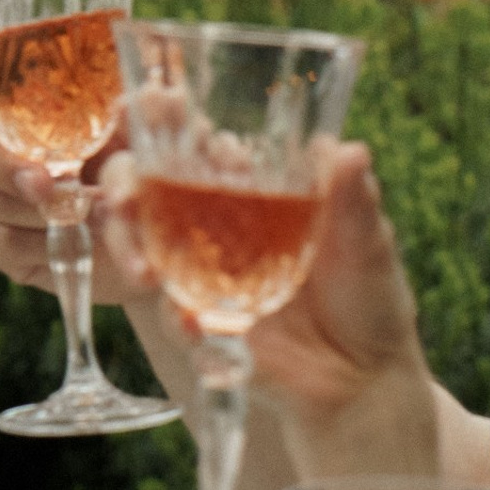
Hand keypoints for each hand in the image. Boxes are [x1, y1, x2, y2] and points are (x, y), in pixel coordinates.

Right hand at [0, 44, 142, 304]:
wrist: (158, 250)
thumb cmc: (150, 179)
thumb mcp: (157, 141)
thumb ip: (148, 117)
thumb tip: (141, 99)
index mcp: (39, 108)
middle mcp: (9, 147)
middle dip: (8, 165)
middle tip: (48, 185)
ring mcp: (0, 196)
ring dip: (41, 213)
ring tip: (95, 220)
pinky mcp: (5, 244)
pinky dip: (38, 246)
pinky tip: (74, 246)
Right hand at [102, 139, 439, 479]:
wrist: (368, 384)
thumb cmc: (368, 298)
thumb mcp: (366, 244)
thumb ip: (352, 201)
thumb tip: (350, 149)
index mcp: (243, 188)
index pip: (190, 140)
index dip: (160, 118)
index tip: (153, 105)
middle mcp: (208, 221)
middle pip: (141, 185)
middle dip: (121, 184)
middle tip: (122, 196)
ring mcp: (197, 271)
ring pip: (137, 243)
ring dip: (129, 248)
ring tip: (145, 271)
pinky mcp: (199, 322)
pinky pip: (170, 311)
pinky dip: (176, 316)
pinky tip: (192, 324)